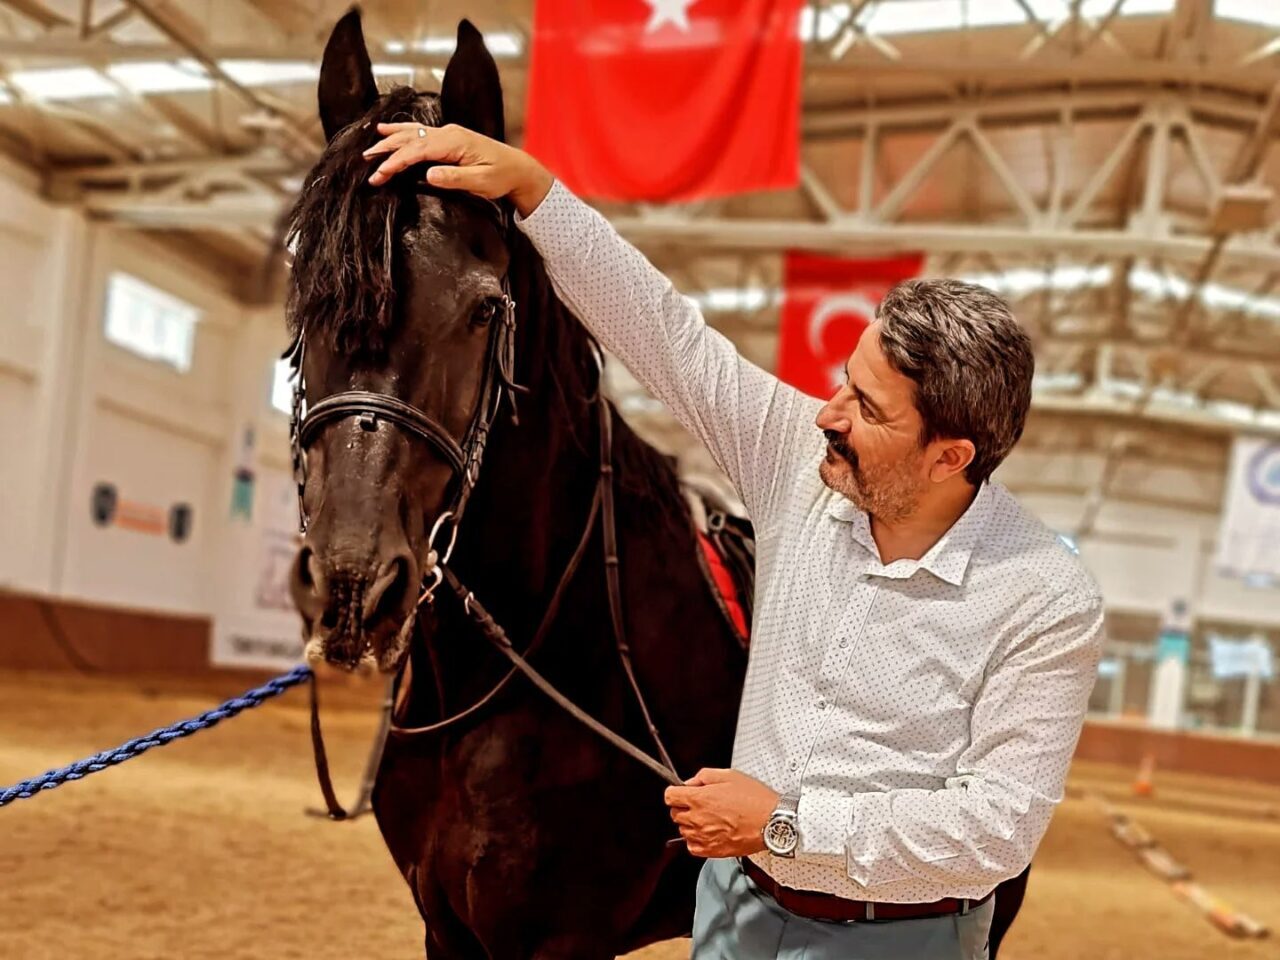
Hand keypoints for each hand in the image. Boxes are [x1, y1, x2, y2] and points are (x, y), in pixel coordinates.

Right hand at [362, 123, 553, 215]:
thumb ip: (455, 179)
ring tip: (370, 145)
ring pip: (412, 133)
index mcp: (454, 142)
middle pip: (410, 138)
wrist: (518, 168)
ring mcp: (447, 134)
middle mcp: (448, 133)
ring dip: (390, 139)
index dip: (396, 161)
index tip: (380, 173)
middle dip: (387, 149)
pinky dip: (401, 133)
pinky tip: (387, 130)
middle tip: (366, 161)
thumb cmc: (501, 176)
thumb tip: (429, 174)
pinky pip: (418, 134)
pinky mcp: (447, 139)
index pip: (418, 150)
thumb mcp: (481, 182)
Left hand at [663, 768, 778, 858]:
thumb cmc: (755, 799)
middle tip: (701, 803)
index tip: (683, 792)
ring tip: (710, 818)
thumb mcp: (729, 775)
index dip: (676, 792)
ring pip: (683, 830)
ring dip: (691, 823)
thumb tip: (691, 783)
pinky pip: (692, 846)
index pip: (669, 796)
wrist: (771, 822)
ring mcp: (703, 837)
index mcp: (699, 799)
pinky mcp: (711, 851)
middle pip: (674, 814)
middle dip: (684, 807)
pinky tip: (710, 832)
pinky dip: (697, 840)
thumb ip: (704, 776)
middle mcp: (697, 819)